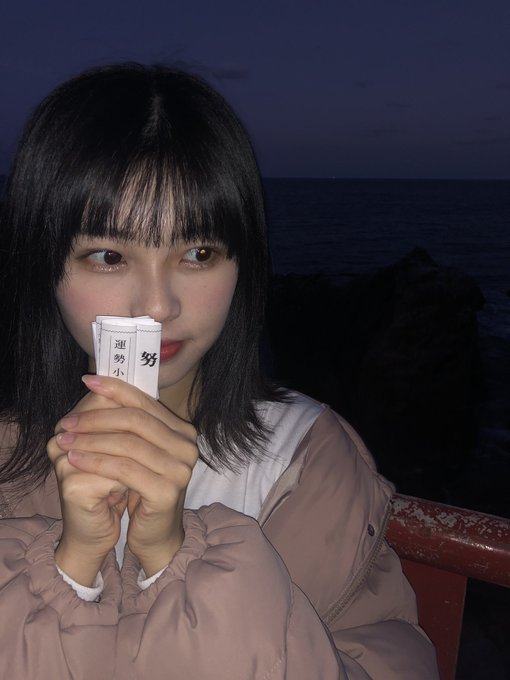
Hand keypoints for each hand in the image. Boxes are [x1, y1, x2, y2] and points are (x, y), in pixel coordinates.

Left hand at [50, 375, 197, 579]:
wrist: (156, 534)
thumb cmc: (142, 489)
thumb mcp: (137, 452)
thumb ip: (128, 424)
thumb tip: (98, 386)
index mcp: (183, 431)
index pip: (145, 402)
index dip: (116, 388)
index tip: (87, 380)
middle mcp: (188, 446)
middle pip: (136, 420)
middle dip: (97, 417)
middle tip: (66, 421)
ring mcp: (181, 469)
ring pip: (128, 443)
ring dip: (91, 439)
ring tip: (64, 440)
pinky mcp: (167, 491)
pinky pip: (123, 469)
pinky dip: (95, 462)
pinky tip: (74, 460)